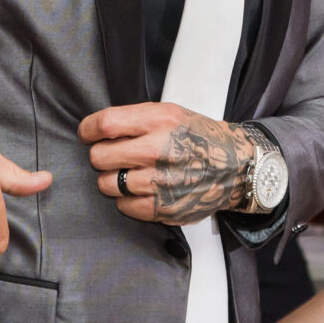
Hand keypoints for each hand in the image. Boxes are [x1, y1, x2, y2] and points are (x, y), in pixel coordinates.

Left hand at [81, 103, 255, 224]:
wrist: (236, 167)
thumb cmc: (199, 138)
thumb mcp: (171, 114)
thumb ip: (135, 120)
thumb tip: (96, 131)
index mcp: (161, 121)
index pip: (106, 124)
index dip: (89, 129)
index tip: (87, 133)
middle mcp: (160, 150)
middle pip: (100, 156)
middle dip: (101, 155)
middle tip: (113, 155)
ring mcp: (161, 183)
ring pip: (108, 184)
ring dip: (113, 178)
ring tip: (129, 172)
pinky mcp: (164, 209)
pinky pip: (124, 206)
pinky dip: (128, 199)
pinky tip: (142, 189)